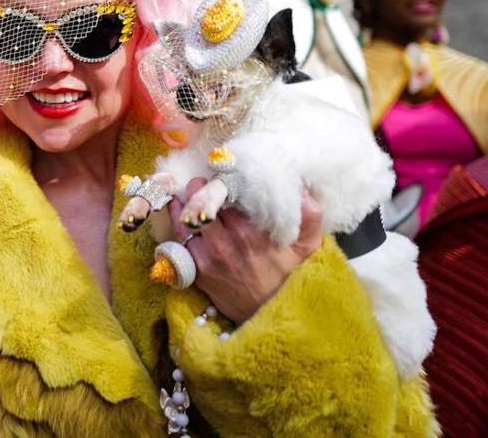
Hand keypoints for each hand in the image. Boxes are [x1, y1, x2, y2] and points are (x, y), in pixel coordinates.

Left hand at [168, 178, 322, 323]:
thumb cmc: (286, 275)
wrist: (267, 314)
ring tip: (193, 194)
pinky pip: (178, 237)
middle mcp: (226, 242)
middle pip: (203, 201)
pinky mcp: (196, 268)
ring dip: (188, 202)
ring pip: (187, 217)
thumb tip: (303, 188)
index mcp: (251, 233)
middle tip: (207, 183)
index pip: (227, 193)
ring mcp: (208, 256)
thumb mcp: (306, 246)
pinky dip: (177, 221)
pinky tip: (181, 211)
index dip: (223, 180)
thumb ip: (310, 216)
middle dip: (202, 187)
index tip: (225, 175)